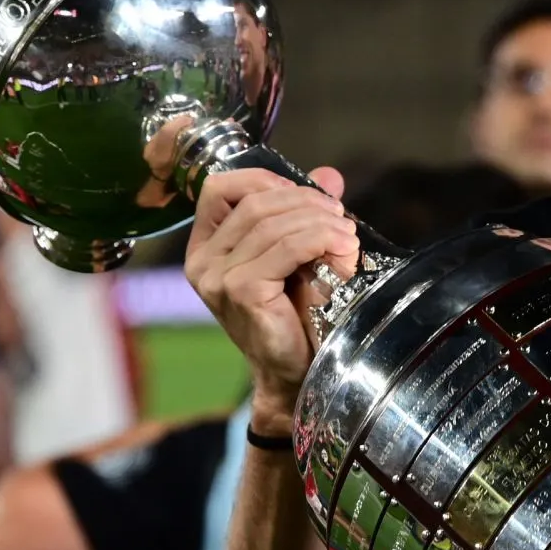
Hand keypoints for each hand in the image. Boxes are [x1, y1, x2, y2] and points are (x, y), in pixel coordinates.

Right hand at [184, 166, 360, 416]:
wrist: (295, 373)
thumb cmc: (294, 316)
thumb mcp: (297, 255)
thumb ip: (306, 214)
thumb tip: (329, 175)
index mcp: (205, 246)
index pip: (219, 189)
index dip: (264, 180)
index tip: (305, 192)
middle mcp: (202, 260)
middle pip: (253, 203)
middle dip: (303, 201)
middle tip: (340, 214)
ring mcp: (217, 277)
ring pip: (271, 224)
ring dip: (318, 221)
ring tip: (348, 234)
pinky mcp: (241, 291)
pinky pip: (284, 249)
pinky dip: (318, 239)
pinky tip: (341, 247)